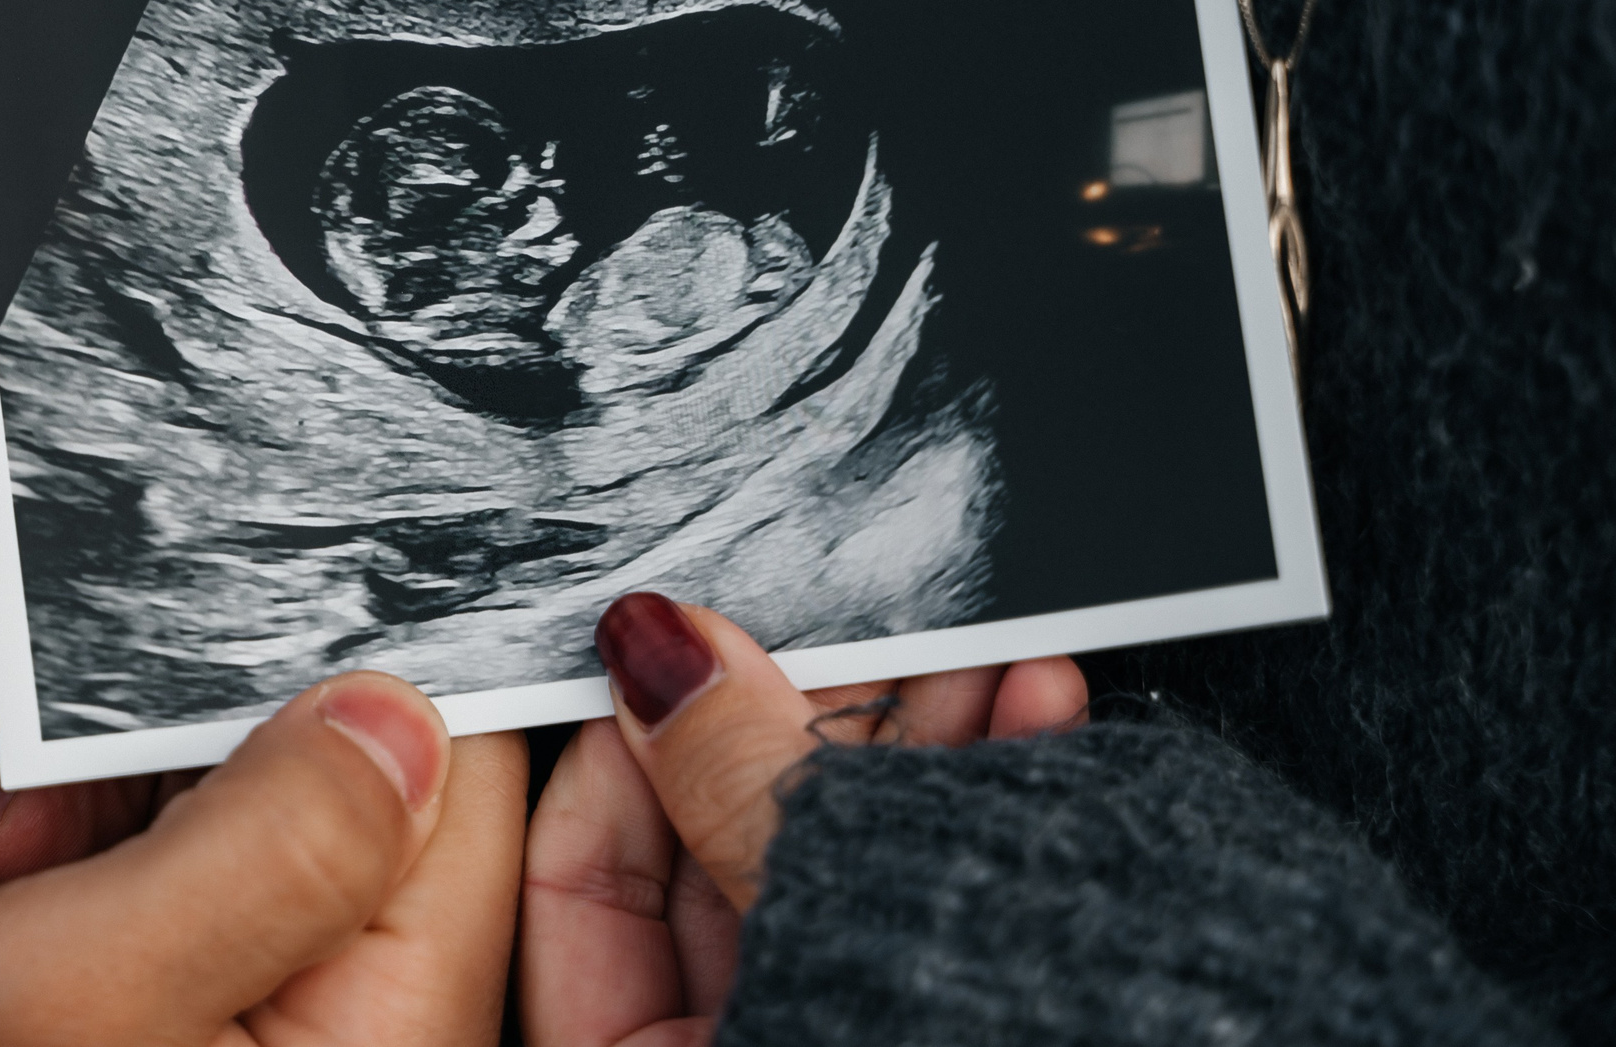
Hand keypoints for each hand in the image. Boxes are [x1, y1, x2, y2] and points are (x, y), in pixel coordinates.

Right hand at [0, 672, 527, 1046]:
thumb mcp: (73, 982)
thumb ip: (270, 840)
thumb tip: (397, 711)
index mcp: (387, 1042)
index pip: (464, 782)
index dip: (342, 682)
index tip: (215, 660)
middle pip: (362, 799)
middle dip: (195, 759)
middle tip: (57, 800)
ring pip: (264, 830)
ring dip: (120, 810)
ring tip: (1, 872)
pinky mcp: (210, 1040)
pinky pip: (200, 897)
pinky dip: (94, 869)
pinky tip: (6, 900)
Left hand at [517, 595, 1086, 1046]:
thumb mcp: (825, 947)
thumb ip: (734, 791)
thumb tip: (658, 651)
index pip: (579, 878)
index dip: (627, 740)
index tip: (681, 634)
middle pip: (720, 856)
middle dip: (792, 717)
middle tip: (838, 612)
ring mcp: (850, 1038)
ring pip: (845, 867)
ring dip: (914, 741)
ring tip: (971, 641)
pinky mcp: (962, 1022)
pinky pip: (939, 903)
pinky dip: (987, 810)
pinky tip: (1036, 712)